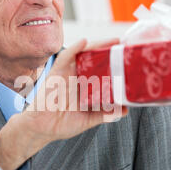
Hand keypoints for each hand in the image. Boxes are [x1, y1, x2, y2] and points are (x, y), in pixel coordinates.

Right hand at [0, 39, 128, 169]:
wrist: (41, 129)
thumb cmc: (61, 124)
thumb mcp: (88, 119)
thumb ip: (105, 114)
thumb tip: (125, 110)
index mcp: (86, 87)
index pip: (103, 71)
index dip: (115, 64)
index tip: (129, 59)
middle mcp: (78, 78)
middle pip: (96, 60)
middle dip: (110, 51)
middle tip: (125, 46)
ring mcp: (67, 75)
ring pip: (83, 54)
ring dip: (97, 45)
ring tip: (113, 41)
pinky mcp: (56, 73)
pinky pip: (65, 58)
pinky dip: (74, 48)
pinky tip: (84, 42)